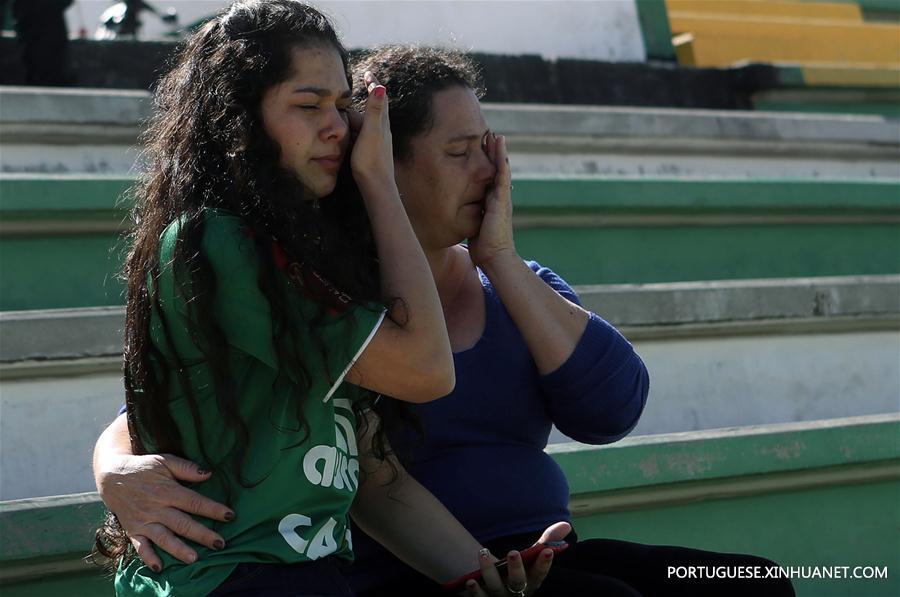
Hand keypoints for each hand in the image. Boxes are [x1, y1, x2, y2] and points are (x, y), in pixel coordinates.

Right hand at [95, 452, 232, 570]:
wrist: (112, 477)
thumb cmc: (144, 468)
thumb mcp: (164, 461)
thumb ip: (186, 468)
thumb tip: (208, 473)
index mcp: (167, 490)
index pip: (194, 502)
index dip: (212, 509)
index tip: (230, 516)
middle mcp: (156, 508)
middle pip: (183, 523)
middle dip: (202, 535)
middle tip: (220, 544)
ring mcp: (144, 521)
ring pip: (164, 538)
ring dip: (178, 549)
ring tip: (194, 559)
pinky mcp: (133, 530)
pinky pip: (140, 546)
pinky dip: (148, 558)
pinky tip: (159, 567)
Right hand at [350, 71, 394, 190]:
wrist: (377, 185)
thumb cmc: (371, 159)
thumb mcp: (371, 132)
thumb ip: (375, 111)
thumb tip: (381, 87)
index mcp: (380, 123)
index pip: (378, 97)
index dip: (372, 84)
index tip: (368, 72)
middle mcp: (381, 130)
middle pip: (373, 108)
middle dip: (367, 95)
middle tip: (363, 82)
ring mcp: (378, 141)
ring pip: (368, 121)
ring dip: (361, 112)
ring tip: (351, 105)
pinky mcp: (373, 151)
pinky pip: (364, 133)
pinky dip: (358, 127)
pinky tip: (355, 131)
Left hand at [463, 522, 570, 596]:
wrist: (496, 588)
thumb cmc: (518, 569)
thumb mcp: (532, 557)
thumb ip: (547, 541)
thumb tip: (566, 525)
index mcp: (531, 581)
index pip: (540, 574)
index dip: (544, 564)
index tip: (548, 551)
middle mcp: (517, 592)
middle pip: (517, 582)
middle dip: (516, 568)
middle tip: (513, 552)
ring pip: (495, 587)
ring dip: (489, 571)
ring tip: (483, 553)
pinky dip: (475, 591)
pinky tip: (470, 580)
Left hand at [467, 133, 516, 268]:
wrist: (494, 256)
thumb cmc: (482, 247)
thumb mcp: (472, 227)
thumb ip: (469, 219)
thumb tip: (453, 218)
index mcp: (491, 204)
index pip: (488, 180)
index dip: (484, 166)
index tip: (479, 152)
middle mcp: (498, 198)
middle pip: (495, 171)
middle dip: (491, 155)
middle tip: (488, 136)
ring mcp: (502, 197)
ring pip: (500, 168)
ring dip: (497, 151)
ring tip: (494, 135)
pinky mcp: (502, 198)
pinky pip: (502, 173)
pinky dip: (501, 157)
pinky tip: (499, 144)